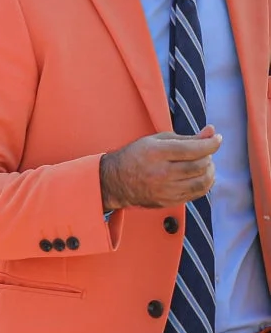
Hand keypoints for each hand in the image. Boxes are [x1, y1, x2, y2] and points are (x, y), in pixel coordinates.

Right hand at [101, 127, 220, 210]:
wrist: (115, 181)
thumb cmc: (136, 156)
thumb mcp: (157, 140)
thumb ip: (186, 137)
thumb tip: (211, 132)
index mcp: (156, 153)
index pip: (193, 149)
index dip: (211, 143)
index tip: (218, 139)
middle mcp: (161, 172)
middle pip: (199, 166)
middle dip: (209, 157)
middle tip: (206, 152)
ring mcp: (165, 190)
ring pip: (202, 182)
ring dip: (210, 172)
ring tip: (206, 164)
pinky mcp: (168, 201)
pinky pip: (196, 194)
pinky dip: (204, 184)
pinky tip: (201, 176)